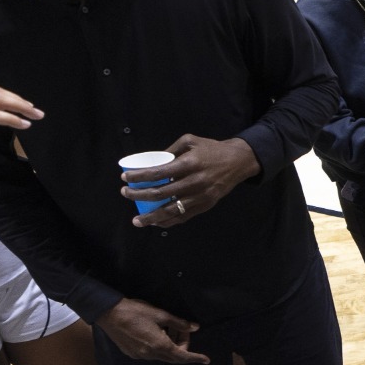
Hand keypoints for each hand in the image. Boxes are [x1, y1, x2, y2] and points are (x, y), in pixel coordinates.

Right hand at [97, 297, 206, 364]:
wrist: (109, 314)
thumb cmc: (135, 311)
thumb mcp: (160, 314)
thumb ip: (178, 323)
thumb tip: (194, 327)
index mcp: (159, 346)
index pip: (182, 356)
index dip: (195, 358)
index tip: (206, 360)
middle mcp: (150, 355)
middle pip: (173, 357)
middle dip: (183, 346)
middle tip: (183, 329)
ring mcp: (140, 356)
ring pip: (162, 355)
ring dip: (170, 345)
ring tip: (169, 327)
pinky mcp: (131, 353)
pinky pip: (151, 353)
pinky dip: (159, 346)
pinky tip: (156, 332)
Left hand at [124, 134, 260, 227]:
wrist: (238, 162)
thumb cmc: (211, 149)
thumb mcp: (190, 141)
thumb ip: (170, 151)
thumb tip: (152, 162)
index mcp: (189, 164)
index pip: (158, 173)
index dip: (139, 177)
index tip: (125, 178)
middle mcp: (194, 182)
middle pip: (161, 193)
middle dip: (139, 195)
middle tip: (125, 193)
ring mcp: (200, 196)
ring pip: (171, 211)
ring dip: (151, 217)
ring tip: (137, 220)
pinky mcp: (205, 205)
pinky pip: (183, 217)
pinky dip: (168, 221)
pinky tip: (156, 223)